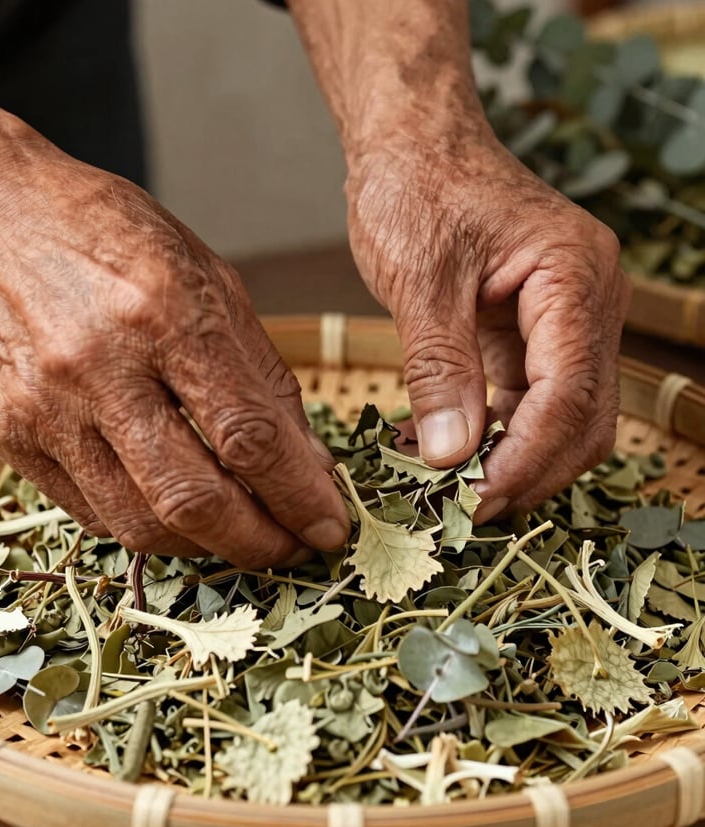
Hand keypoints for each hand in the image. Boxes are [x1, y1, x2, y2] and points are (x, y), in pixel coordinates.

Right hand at [0, 118, 348, 564]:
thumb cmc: (112, 236)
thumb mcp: (211, 280)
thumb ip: (263, 377)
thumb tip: (309, 463)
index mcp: (164, 313)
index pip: (250, 436)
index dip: (300, 496)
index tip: (329, 526)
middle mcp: (98, 368)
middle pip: (193, 498)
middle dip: (258, 543)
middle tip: (292, 548)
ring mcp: (47, 409)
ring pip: (140, 523)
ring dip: (206, 545)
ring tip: (241, 532)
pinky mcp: (12, 436)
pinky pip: (93, 514)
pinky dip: (149, 525)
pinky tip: (178, 509)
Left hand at [345, 132, 631, 519]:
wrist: (413, 143)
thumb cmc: (418, 185)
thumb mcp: (421, 279)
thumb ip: (439, 368)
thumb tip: (451, 455)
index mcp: (574, 278)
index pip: (570, 394)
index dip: (525, 459)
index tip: (474, 500)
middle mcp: (586, 303)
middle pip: (581, 417)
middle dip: (526, 470)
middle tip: (462, 509)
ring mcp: (563, 320)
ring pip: (558, 417)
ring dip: (509, 459)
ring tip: (446, 488)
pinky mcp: (531, 332)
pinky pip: (526, 400)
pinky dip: (491, 434)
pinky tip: (443, 450)